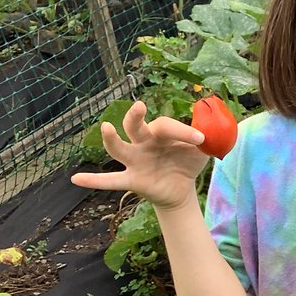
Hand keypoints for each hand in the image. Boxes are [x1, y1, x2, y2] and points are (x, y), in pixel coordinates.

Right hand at [71, 100, 209, 210]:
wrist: (181, 189)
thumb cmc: (187, 162)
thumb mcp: (202, 151)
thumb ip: (209, 138)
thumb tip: (219, 125)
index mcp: (160, 132)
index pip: (167, 126)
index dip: (183, 132)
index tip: (201, 140)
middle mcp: (143, 142)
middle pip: (134, 126)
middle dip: (136, 116)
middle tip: (140, 106)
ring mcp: (134, 160)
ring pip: (118, 148)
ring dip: (111, 139)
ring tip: (106, 127)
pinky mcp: (132, 179)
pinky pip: (110, 181)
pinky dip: (94, 180)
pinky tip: (76, 179)